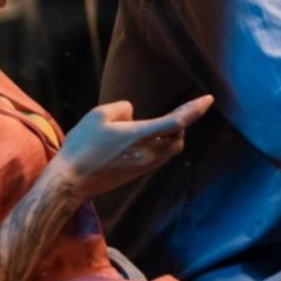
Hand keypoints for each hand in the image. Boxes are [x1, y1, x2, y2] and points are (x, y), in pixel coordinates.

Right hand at [48, 95, 213, 199]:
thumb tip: (133, 113)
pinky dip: (161, 144)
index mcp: (140, 137)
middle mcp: (148, 154)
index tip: (208, 99)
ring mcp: (144, 166)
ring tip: (168, 121)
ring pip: (170, 150)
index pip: (178, 122)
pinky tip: (150, 137)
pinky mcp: (137, 174)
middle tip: (184, 109)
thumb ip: (121, 109)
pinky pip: (158, 157)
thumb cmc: (82, 146)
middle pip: (178, 138)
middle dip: (183, 124)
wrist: (72, 181)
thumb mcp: (98, 116)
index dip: (195, 110)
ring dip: (172, 135)